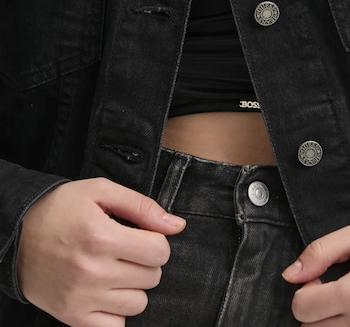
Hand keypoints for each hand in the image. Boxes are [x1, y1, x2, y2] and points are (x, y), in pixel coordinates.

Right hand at [18, 177, 185, 326]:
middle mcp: (92, 271)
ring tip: (115, 269)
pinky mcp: (73, 317)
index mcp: (101, 237)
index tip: (142, 235)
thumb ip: (143, 206)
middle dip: (145, 261)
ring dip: (134, 286)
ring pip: (139, 304)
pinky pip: (116, 326)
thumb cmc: (60, 209)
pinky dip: (117, 310)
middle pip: (152, 277)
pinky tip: (106, 291)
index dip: (157, 240)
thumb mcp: (101, 192)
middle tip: (125, 249)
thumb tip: (177, 225)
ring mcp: (82, 298)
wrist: (17, 236)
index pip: (159, 251)